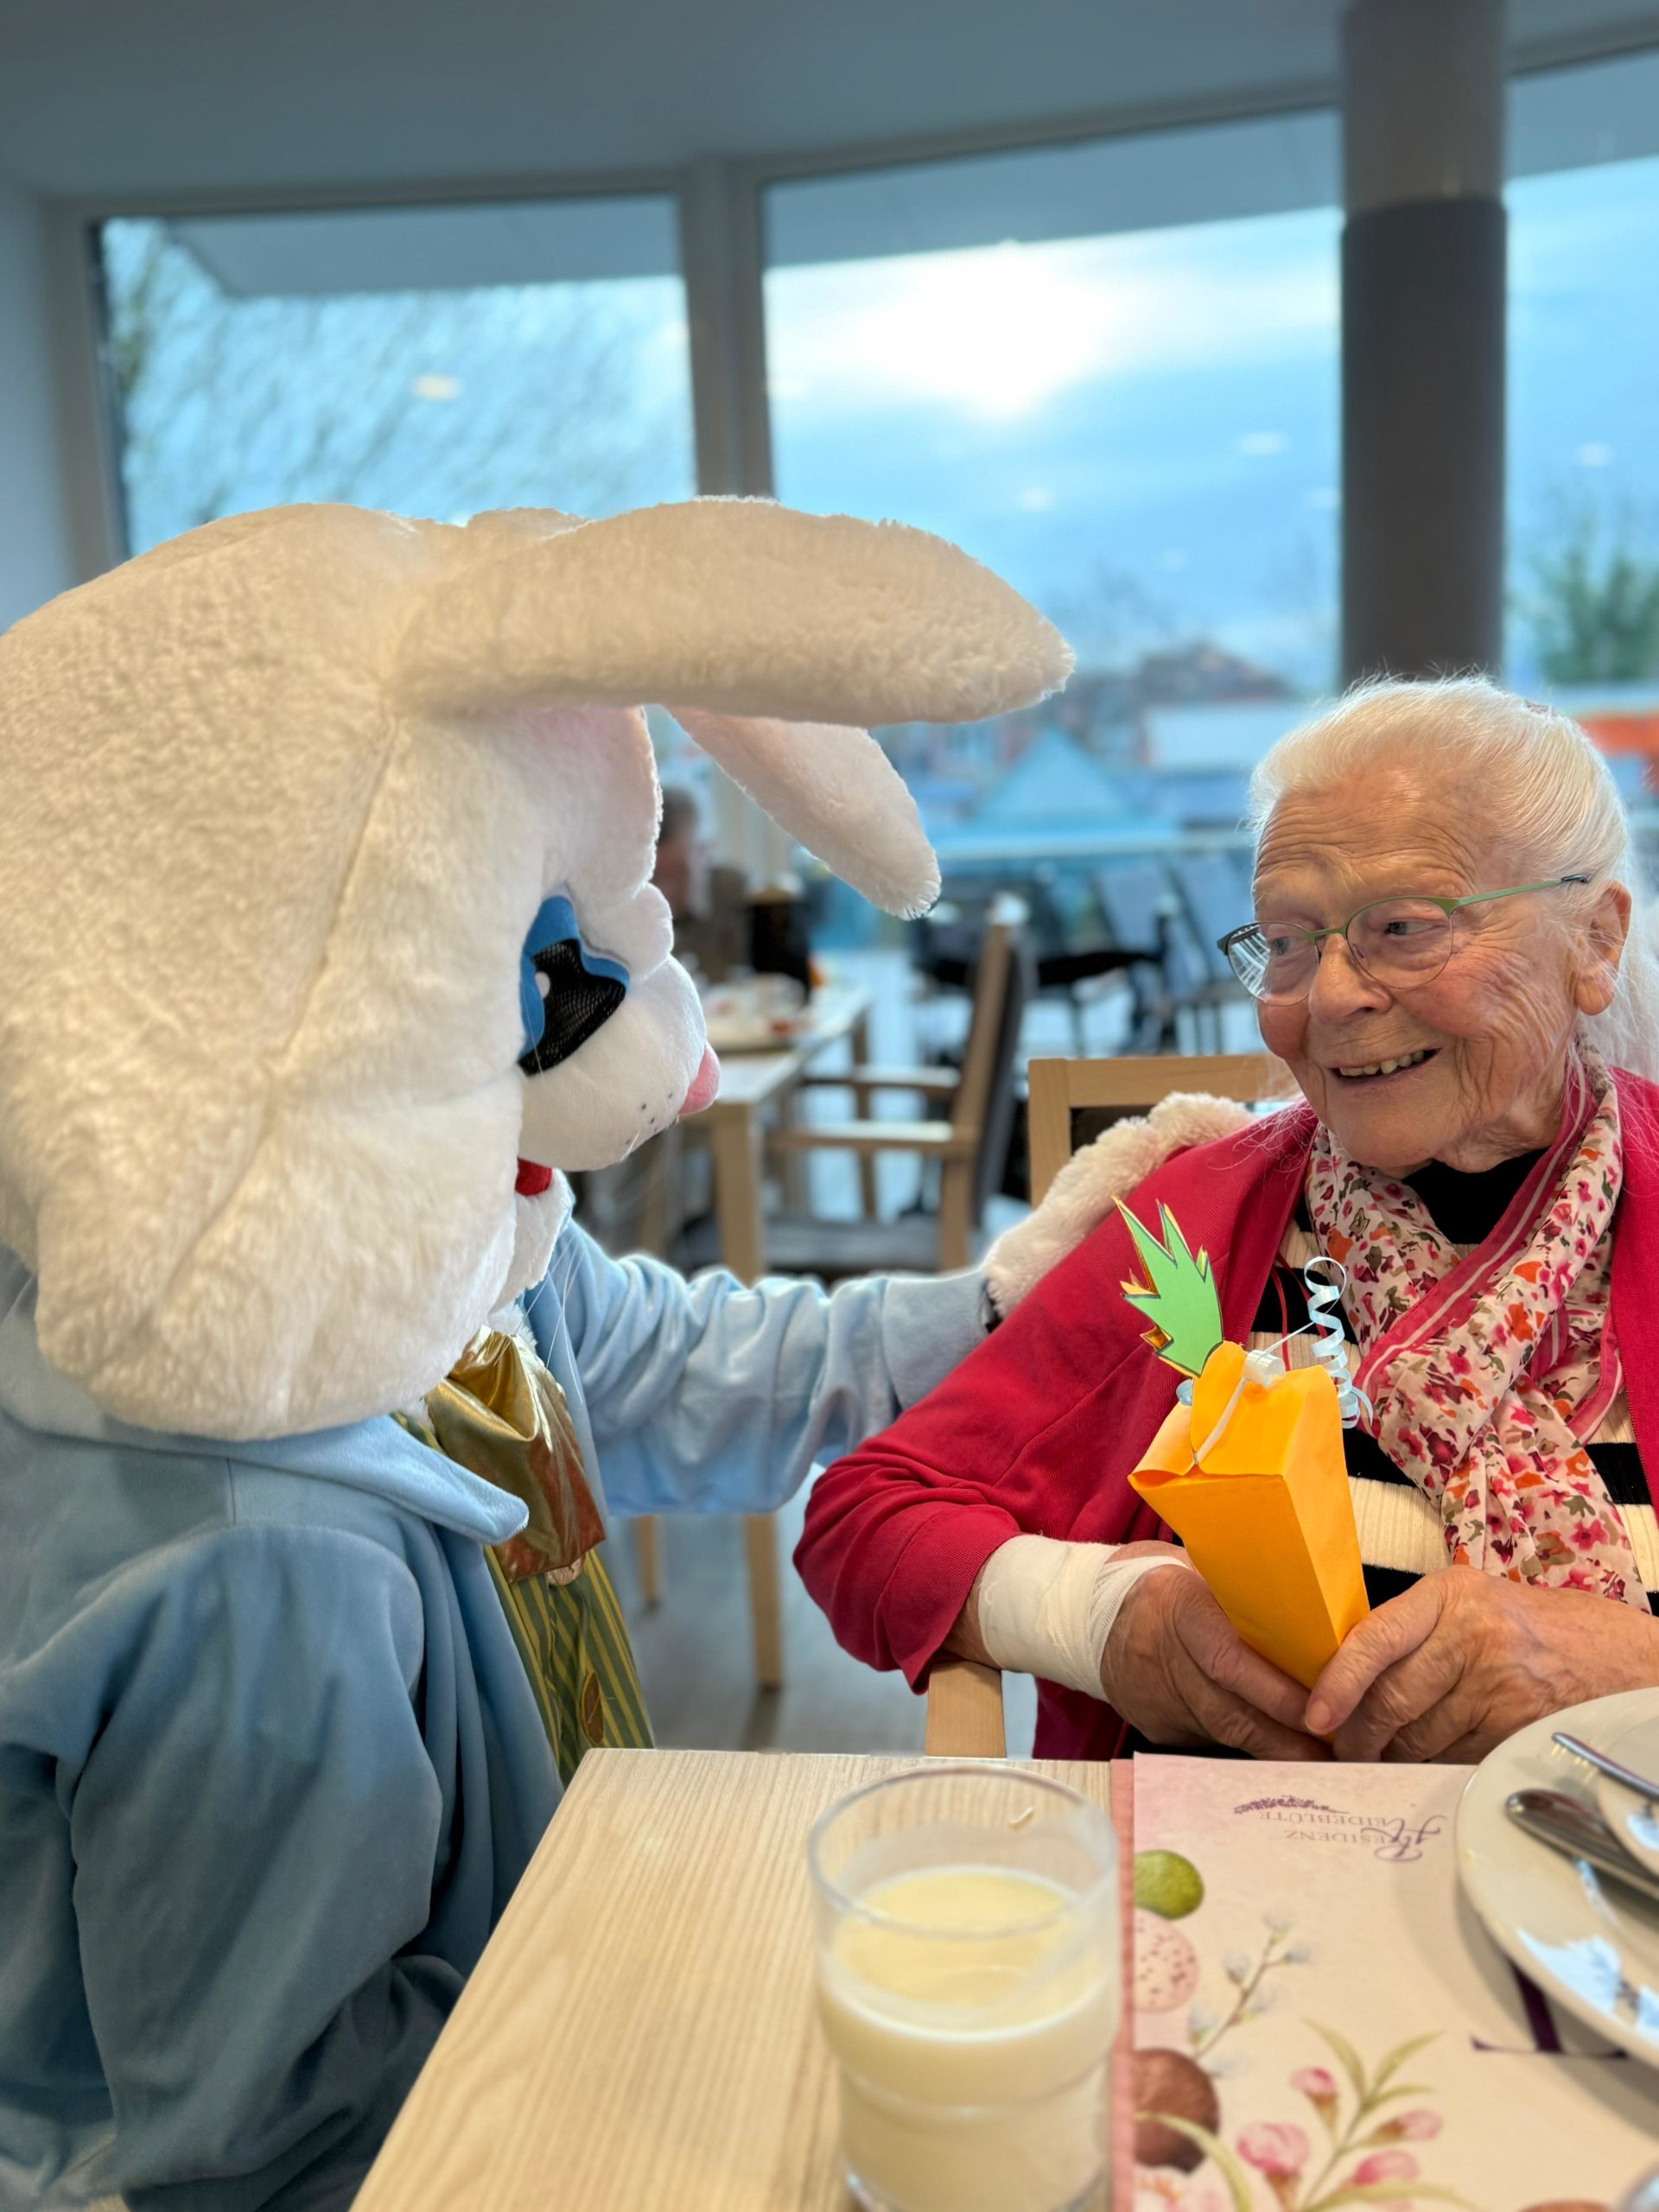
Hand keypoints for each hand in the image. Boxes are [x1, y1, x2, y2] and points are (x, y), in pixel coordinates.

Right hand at [1100, 1546, 1330, 1760]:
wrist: (1080, 1612)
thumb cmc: (1152, 1580)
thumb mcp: (1194, 1567)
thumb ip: (1242, 1592)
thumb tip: (1310, 1611)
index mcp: (1176, 1607)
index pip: (1231, 1659)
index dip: (1278, 1691)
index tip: (1324, 1709)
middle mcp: (1164, 1658)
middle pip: (1232, 1710)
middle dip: (1290, 1736)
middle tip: (1341, 1750)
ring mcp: (1156, 1699)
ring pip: (1223, 1733)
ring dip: (1276, 1750)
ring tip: (1324, 1759)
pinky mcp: (1156, 1725)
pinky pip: (1207, 1739)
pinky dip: (1246, 1746)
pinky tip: (1280, 1752)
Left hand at [1304, 1566, 1658, 1761]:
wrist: (1612, 1655)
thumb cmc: (1524, 1628)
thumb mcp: (1467, 1605)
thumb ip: (1411, 1632)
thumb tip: (1341, 1679)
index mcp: (1448, 1596)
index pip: (1376, 1637)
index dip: (1340, 1681)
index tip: (1316, 1714)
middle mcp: (1473, 1635)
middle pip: (1393, 1699)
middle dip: (1360, 1733)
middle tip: (1344, 1748)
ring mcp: (1499, 1685)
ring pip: (1420, 1737)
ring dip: (1395, 1754)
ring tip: (1388, 1751)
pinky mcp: (1517, 1728)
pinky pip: (1453, 1757)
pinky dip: (1434, 1764)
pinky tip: (1434, 1755)